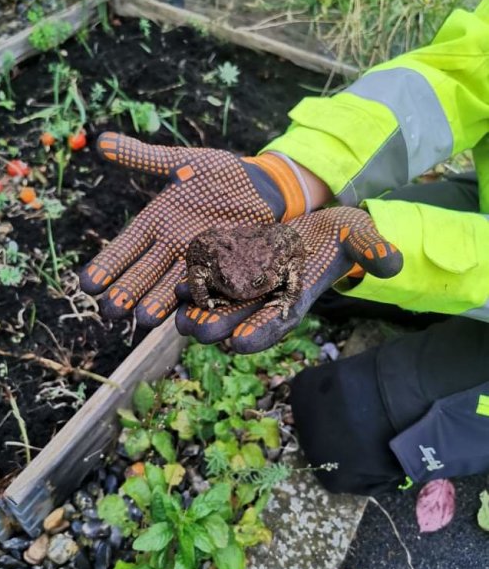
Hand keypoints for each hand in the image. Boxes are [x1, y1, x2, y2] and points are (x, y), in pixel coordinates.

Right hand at [79, 133, 307, 325]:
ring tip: (145, 319)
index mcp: (156, 226)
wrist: (265, 189)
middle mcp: (172, 250)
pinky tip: (189, 317)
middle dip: (128, 292)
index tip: (88, 284)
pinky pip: (212, 289)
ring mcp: (199, 264)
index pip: (125, 248)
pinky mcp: (226, 273)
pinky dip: (201, 303)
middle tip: (110, 311)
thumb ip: (145, 158)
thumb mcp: (183, 162)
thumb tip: (101, 141)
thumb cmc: (221, 176)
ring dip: (159, 303)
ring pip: (173, 287)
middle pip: (144, 274)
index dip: (108, 266)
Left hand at [175, 206, 402, 352]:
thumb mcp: (359, 239)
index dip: (260, 332)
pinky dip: (193, 286)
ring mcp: (248, 287)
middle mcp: (268, 301)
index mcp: (296, 300)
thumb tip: (394, 263)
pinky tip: (174, 288)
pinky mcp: (232, 268)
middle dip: (220, 326)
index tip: (240, 342)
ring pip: (219, 306)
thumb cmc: (341, 237)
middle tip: (199, 331)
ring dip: (199, 312)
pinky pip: (209, 280)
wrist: (318, 226)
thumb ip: (372, 251)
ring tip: (179, 316)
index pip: (278, 322)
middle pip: (240, 320)